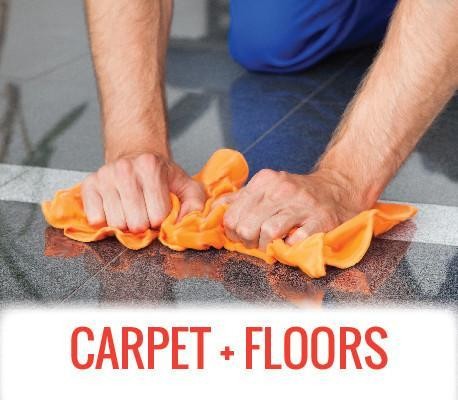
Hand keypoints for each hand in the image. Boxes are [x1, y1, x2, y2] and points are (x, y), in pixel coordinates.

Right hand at [81, 153, 205, 231]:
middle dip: (144, 224)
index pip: (158, 216)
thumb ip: (195, 204)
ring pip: (116, 224)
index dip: (160, 220)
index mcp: (151, 167)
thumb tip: (184, 224)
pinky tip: (115, 210)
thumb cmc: (162, 175)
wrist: (136, 155)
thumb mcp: (186, 185)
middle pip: (136, 223)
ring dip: (125, 224)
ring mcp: (104, 176)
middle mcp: (125, 169)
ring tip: (131, 211)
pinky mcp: (88, 185)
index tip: (160, 211)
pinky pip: (95, 219)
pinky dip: (106, 222)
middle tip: (145, 213)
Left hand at [222, 168, 365, 249]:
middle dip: (247, 241)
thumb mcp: (267, 186)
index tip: (241, 235)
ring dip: (266, 245)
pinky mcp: (320, 219)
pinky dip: (289, 247)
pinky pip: (296, 239)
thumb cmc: (297, 193)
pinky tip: (290, 242)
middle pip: (247, 226)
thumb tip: (215, 206)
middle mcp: (281, 190)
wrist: (337, 189)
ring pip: (268, 232)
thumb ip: (241, 197)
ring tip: (271, 244)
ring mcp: (301, 204)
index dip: (232, 231)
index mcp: (264, 181)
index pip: (232, 214)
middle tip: (255, 243)